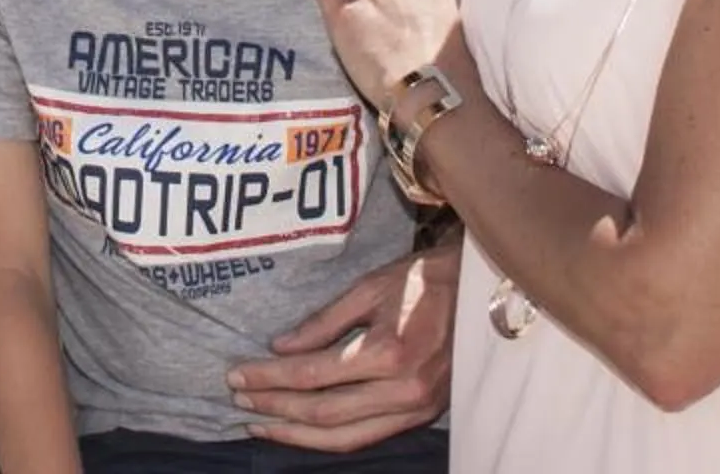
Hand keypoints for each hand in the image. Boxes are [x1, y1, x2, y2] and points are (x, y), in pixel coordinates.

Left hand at [227, 237, 459, 449]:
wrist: (482, 293)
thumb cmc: (424, 280)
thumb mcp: (369, 287)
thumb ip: (323, 322)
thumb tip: (281, 347)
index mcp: (387, 352)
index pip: (311, 375)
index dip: (269, 378)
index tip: (237, 376)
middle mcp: (401, 389)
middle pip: (322, 412)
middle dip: (274, 408)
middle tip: (239, 400)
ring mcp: (414, 409)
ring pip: (344, 438)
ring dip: (297, 435)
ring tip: (260, 426)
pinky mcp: (422, 417)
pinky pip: (368, 438)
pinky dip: (331, 439)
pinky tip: (304, 431)